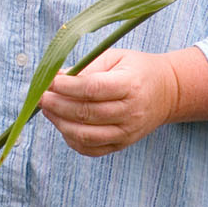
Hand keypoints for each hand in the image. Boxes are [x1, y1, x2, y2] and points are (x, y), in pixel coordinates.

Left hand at [38, 48, 176, 156]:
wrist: (167, 92)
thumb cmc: (136, 69)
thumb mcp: (115, 57)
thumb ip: (86, 67)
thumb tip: (55, 77)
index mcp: (130, 85)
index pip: (93, 89)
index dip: (66, 86)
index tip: (49, 81)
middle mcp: (131, 112)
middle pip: (86, 113)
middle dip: (57, 105)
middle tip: (40, 96)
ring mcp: (127, 132)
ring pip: (86, 135)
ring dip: (60, 123)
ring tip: (47, 109)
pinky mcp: (122, 144)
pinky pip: (91, 149)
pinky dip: (71, 139)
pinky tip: (62, 124)